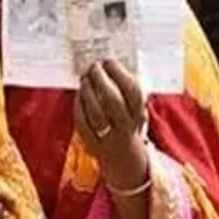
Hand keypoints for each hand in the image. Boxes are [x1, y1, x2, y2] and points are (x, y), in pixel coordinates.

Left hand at [74, 59, 148, 189]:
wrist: (124, 157)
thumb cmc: (128, 123)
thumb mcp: (134, 109)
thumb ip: (126, 90)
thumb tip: (108, 65)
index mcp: (139, 115)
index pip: (133, 91)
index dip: (120, 73)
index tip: (109, 61)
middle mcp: (126, 127)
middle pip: (113, 100)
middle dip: (101, 80)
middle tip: (93, 66)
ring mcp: (109, 137)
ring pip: (96, 112)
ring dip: (88, 92)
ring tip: (85, 78)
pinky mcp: (93, 144)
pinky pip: (83, 123)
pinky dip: (79, 106)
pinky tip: (79, 95)